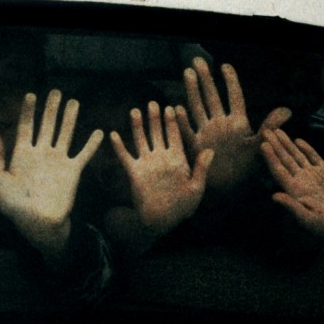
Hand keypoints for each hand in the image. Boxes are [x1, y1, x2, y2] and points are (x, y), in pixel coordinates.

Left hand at [0, 90, 103, 261]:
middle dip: (51, 108)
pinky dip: (92, 144)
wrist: (38, 223)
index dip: (28, 111)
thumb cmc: (14, 207)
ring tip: (74, 102)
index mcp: (22, 154)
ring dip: (70, 118)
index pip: (26, 127)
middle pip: (47, 125)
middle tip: (56, 91)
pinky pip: (84, 154)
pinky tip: (99, 132)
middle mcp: (41, 153)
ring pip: (65, 133)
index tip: (30, 95)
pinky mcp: (72, 171)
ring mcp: (57, 161)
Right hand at [111, 100, 213, 237]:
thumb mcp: (196, 188)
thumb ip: (201, 168)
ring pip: (141, 140)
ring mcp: (147, 164)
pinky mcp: (135, 173)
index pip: (175, 136)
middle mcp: (162, 158)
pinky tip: (113, 134)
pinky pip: (125, 157)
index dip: (173, 122)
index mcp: (178, 159)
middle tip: (153, 103)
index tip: (172, 107)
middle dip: (155, 118)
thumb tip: (209, 150)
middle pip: (157, 133)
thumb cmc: (183, 207)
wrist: (162, 221)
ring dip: (138, 126)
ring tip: (135, 111)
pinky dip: (119, 146)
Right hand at [176, 57, 291, 192]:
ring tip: (187, 73)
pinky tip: (176, 108)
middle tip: (198, 60)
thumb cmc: (244, 168)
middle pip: (212, 97)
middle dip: (205, 78)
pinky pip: (187, 131)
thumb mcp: (259, 146)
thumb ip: (270, 127)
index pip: (234, 97)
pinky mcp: (195, 145)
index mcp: (237, 122)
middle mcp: (219, 123)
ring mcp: (206, 132)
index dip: (230, 81)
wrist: (227, 187)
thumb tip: (288, 109)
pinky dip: (182, 121)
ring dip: (192, 91)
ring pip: (197, 107)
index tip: (225, 65)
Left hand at [261, 128, 323, 240]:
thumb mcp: (306, 220)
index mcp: (293, 190)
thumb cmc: (323, 228)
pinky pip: (314, 157)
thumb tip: (274, 196)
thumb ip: (291, 207)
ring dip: (287, 143)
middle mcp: (300, 180)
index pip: (278, 170)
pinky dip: (306, 148)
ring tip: (277, 130)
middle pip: (284, 159)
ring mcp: (312, 175)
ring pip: (297, 155)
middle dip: (275, 145)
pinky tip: (297, 140)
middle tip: (265, 130)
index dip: (270, 158)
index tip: (262, 144)